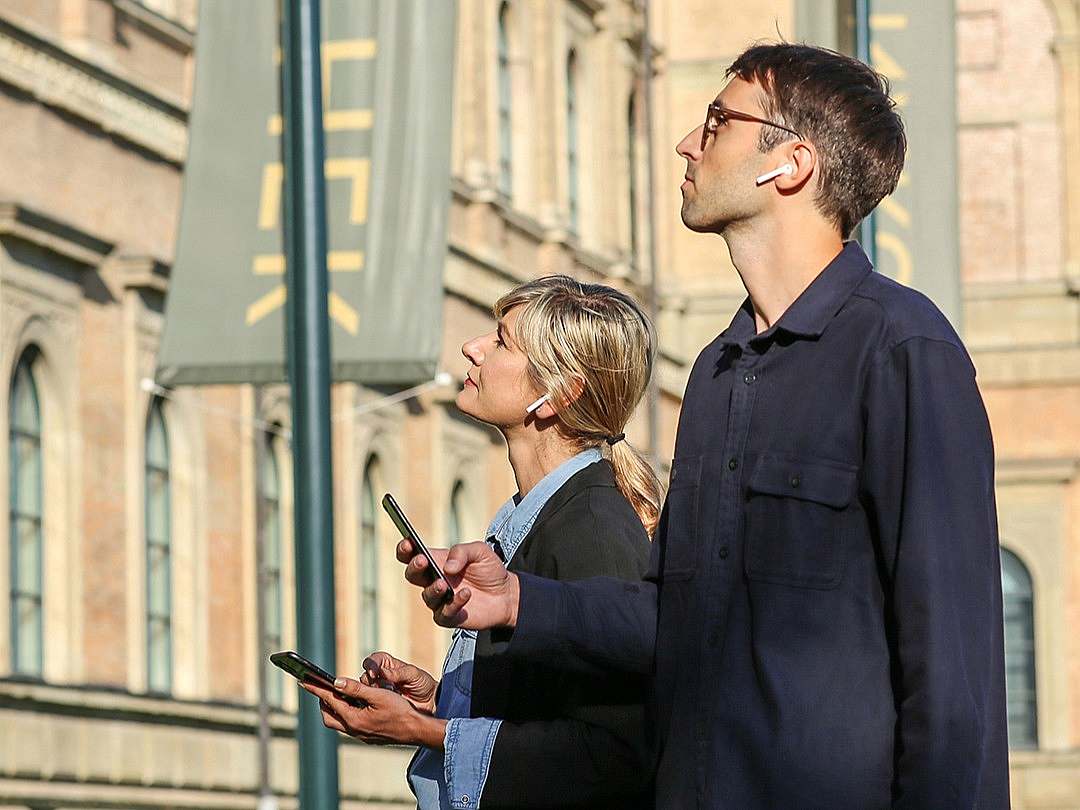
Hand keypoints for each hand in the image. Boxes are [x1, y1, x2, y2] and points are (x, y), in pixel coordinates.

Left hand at [300, 676, 445, 748]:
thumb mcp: (378, 695)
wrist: (415, 730)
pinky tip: (353, 705)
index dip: (316, 688)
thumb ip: (356, 689)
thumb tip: (336, 682)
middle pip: (328, 716)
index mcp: (353, 719)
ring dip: (334, 708)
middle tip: (320, 687)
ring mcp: (359, 735)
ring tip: (336, 694)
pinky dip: (345, 713)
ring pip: (338, 722)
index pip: (329, 700)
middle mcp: (353, 729)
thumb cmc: (400, 711)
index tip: (304, 680)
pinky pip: (349, 725)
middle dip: (322, 701)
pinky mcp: (366, 736)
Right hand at [360, 651, 436, 713]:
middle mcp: (379, 676)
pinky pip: (369, 703)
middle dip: (373, 683)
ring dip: (375, 694)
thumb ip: (398, 673)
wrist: (429, 702)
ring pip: (365, 691)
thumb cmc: (422, 683)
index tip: (374, 674)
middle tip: (388, 689)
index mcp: (386, 664)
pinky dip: (374, 704)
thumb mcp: (413, 675)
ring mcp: (378, 691)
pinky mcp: (378, 704)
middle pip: (365, 677)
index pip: (372, 661)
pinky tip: (384, 706)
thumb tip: (382, 672)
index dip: (371, 666)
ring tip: (391, 697)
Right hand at [397, 539, 519, 629]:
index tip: (407, 543)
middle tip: (422, 561)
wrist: (506, 594)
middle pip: (412, 574)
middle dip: (414, 567)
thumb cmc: (489, 570)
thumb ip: (462, 552)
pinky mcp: (449, 617)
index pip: (412, 555)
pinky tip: (465, 594)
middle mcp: (433, 580)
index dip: (405, 549)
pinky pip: (444, 613)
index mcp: (436, 561)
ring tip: (443, 584)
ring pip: (427, 596)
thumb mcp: (480, 552)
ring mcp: (439, 600)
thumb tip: (447, 567)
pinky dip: (453, 604)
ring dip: (433, 589)